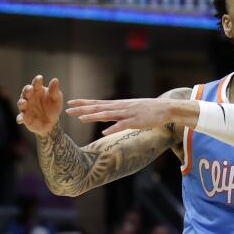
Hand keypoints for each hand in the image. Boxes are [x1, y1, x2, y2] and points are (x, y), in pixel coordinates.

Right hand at [17, 75, 63, 135]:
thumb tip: (55, 80)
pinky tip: (20, 119)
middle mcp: (30, 97)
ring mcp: (26, 107)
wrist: (51, 122)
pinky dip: (20, 118)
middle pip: (26, 92)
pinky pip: (21, 117)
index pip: (36, 84)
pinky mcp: (24, 117)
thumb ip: (54, 91)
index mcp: (38, 90)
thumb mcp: (56, 99)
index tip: (40, 78)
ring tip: (24, 102)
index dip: (37, 81)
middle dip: (27, 90)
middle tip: (30, 89)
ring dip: (22, 103)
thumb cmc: (53, 107)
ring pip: (21, 103)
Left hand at [66, 97, 195, 135]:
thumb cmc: (149, 110)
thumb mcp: (131, 109)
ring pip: (107, 114)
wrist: (166, 108)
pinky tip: (104, 132)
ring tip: (80, 118)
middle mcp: (120, 107)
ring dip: (93, 116)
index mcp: (119, 105)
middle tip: (67, 109)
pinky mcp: (136, 121)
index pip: (97, 103)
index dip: (83, 102)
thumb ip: (118, 114)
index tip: (70, 102)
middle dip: (82, 108)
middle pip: (98, 107)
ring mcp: (128, 113)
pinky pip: (122, 125)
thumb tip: (106, 119)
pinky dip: (113, 128)